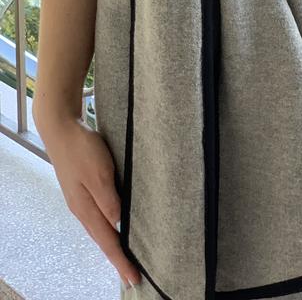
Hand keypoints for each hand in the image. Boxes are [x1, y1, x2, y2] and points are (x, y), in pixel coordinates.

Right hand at [37, 114, 141, 288]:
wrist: (61, 129)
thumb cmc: (81, 148)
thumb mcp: (99, 172)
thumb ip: (108, 200)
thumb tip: (118, 225)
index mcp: (86, 208)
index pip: (108, 241)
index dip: (121, 260)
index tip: (133, 278)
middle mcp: (82, 208)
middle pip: (103, 239)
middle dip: (117, 258)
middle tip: (132, 274)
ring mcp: (80, 199)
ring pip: (100, 229)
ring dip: (113, 244)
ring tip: (124, 256)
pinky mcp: (82, 189)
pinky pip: (98, 215)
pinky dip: (108, 227)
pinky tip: (114, 226)